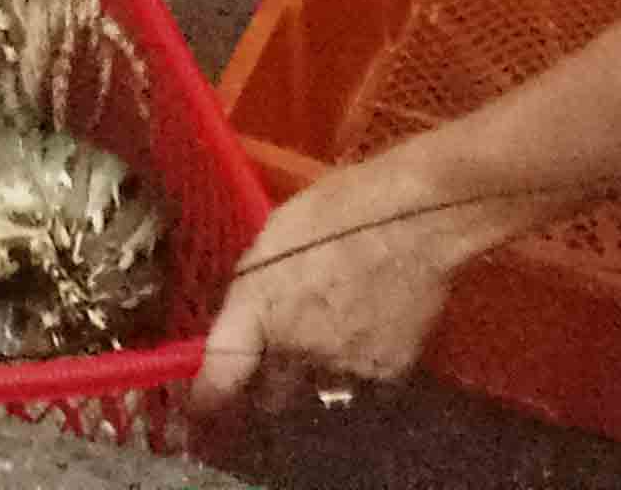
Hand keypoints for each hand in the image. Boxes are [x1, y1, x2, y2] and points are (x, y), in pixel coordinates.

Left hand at [189, 150, 488, 425]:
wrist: (417, 218)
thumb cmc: (339, 208)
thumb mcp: (275, 235)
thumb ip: (255, 290)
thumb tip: (245, 323)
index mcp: (260, 308)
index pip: (221, 378)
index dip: (208, 401)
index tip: (203, 412)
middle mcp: (295, 349)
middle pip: (271, 397)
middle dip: (270, 386)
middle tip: (280, 362)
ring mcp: (342, 367)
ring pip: (318, 392)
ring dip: (316, 377)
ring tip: (334, 337)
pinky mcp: (385, 375)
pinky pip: (362, 384)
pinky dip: (360, 368)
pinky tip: (371, 331)